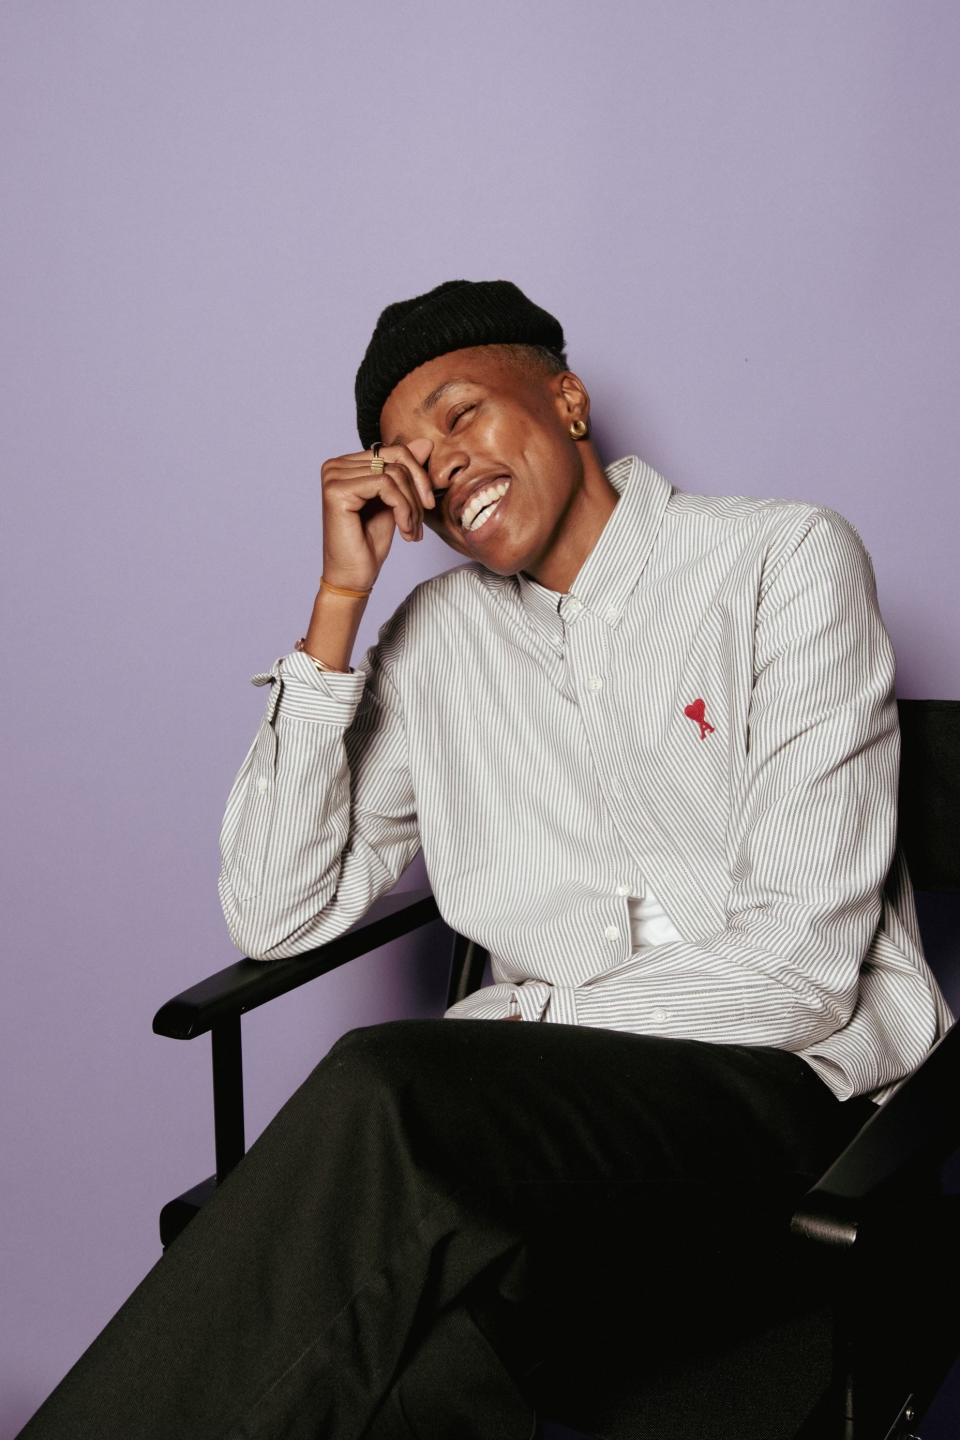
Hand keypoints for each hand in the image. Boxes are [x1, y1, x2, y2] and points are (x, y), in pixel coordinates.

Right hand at [319, 438, 434, 592]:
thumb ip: (406, 471)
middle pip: (396, 460)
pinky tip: (404, 531)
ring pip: (394, 473)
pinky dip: (403, 509)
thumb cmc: (369, 543)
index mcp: (347, 464)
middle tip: (419, 523)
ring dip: (411, 506)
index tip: (426, 506)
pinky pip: (385, 485)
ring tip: (411, 531)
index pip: (395, 451)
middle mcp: (335, 465)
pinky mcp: (336, 490)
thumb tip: (425, 442)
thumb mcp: (396, 501)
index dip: (418, 476)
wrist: (353, 576)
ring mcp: (333, 476)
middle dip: (416, 492)